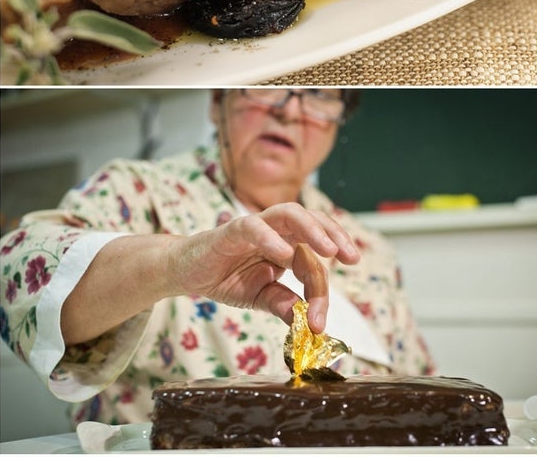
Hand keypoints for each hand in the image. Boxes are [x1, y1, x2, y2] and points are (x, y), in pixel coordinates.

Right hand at [168, 202, 360, 332]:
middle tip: (352, 256)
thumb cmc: (224, 277)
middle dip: (335, 235)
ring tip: (329, 249)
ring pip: (289, 213)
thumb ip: (283, 304)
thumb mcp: (260, 297)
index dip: (320, 292)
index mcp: (286, 247)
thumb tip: (307, 322)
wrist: (185, 273)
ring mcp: (254, 228)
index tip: (319, 323)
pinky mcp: (230, 231)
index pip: (313, 262)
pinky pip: (253, 227)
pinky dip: (270, 238)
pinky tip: (282, 254)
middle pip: (312, 221)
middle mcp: (275, 233)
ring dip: (313, 229)